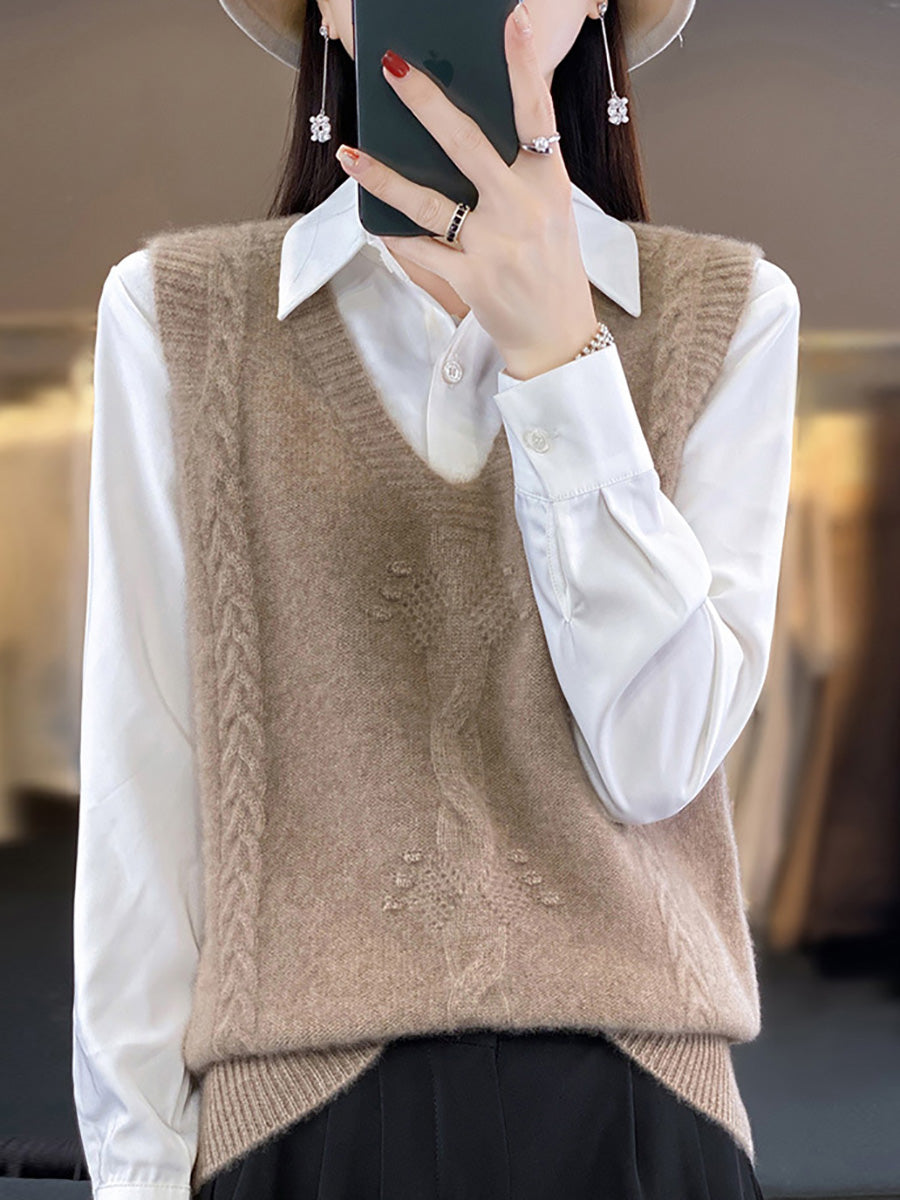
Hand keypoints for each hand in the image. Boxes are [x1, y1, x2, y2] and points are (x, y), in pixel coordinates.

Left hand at [334, 2, 599, 381]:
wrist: (558, 339)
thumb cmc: (551, 269)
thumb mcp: (551, 213)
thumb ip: (518, 174)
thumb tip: (461, 134)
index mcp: (549, 185)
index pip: (537, 113)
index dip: (524, 65)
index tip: (512, 20)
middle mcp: (523, 210)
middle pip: (466, 144)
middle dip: (425, 101)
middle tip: (391, 65)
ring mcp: (496, 246)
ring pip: (427, 201)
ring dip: (383, 175)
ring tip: (350, 153)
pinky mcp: (471, 281)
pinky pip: (420, 249)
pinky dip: (393, 235)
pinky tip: (371, 218)